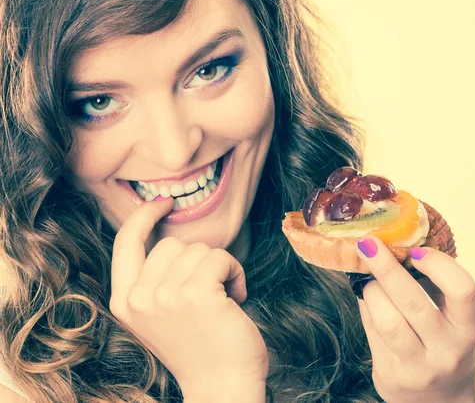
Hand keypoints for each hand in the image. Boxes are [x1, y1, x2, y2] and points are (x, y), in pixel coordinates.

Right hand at [109, 198, 268, 398]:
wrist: (221, 385)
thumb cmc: (199, 347)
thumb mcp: (159, 314)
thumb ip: (154, 279)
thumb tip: (170, 236)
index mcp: (124, 301)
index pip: (125, 241)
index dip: (143, 216)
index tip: (164, 203)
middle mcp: (138, 298)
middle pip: (173, 244)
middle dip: (198, 261)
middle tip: (209, 293)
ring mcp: (165, 296)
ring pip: (200, 250)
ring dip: (220, 270)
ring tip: (222, 301)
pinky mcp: (197, 295)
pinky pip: (222, 258)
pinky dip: (236, 274)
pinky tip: (236, 299)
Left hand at [355, 236, 474, 402]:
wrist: (441, 400)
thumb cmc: (444, 342)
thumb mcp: (451, 317)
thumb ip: (429, 285)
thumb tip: (394, 244)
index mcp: (469, 328)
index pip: (464, 290)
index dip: (438, 265)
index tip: (416, 250)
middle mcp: (448, 350)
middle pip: (413, 302)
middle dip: (386, 267)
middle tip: (368, 243)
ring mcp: (418, 367)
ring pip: (386, 320)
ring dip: (371, 291)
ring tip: (369, 279)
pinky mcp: (391, 376)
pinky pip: (371, 332)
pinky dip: (366, 308)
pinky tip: (369, 299)